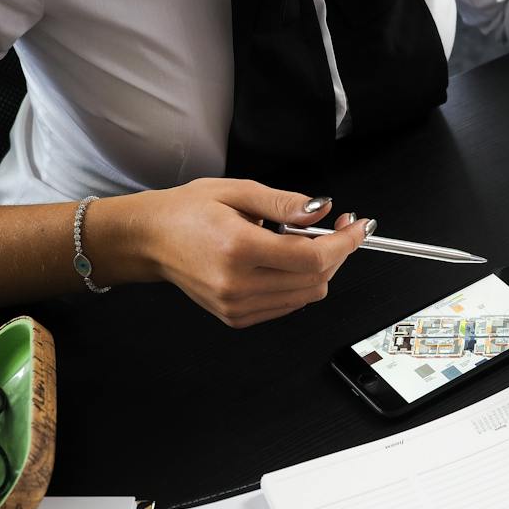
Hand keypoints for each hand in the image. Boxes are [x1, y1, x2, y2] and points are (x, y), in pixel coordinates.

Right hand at [128, 178, 371, 327]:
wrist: (150, 240)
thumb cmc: (187, 212)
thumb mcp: (238, 191)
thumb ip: (285, 203)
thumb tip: (322, 210)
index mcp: (238, 248)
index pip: (312, 258)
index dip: (344, 243)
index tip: (359, 227)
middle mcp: (238, 284)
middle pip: (316, 279)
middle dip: (337, 253)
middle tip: (339, 227)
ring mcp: (237, 306)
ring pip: (307, 295)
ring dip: (320, 269)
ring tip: (304, 242)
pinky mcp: (237, 317)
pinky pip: (288, 305)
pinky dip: (299, 284)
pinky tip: (285, 261)